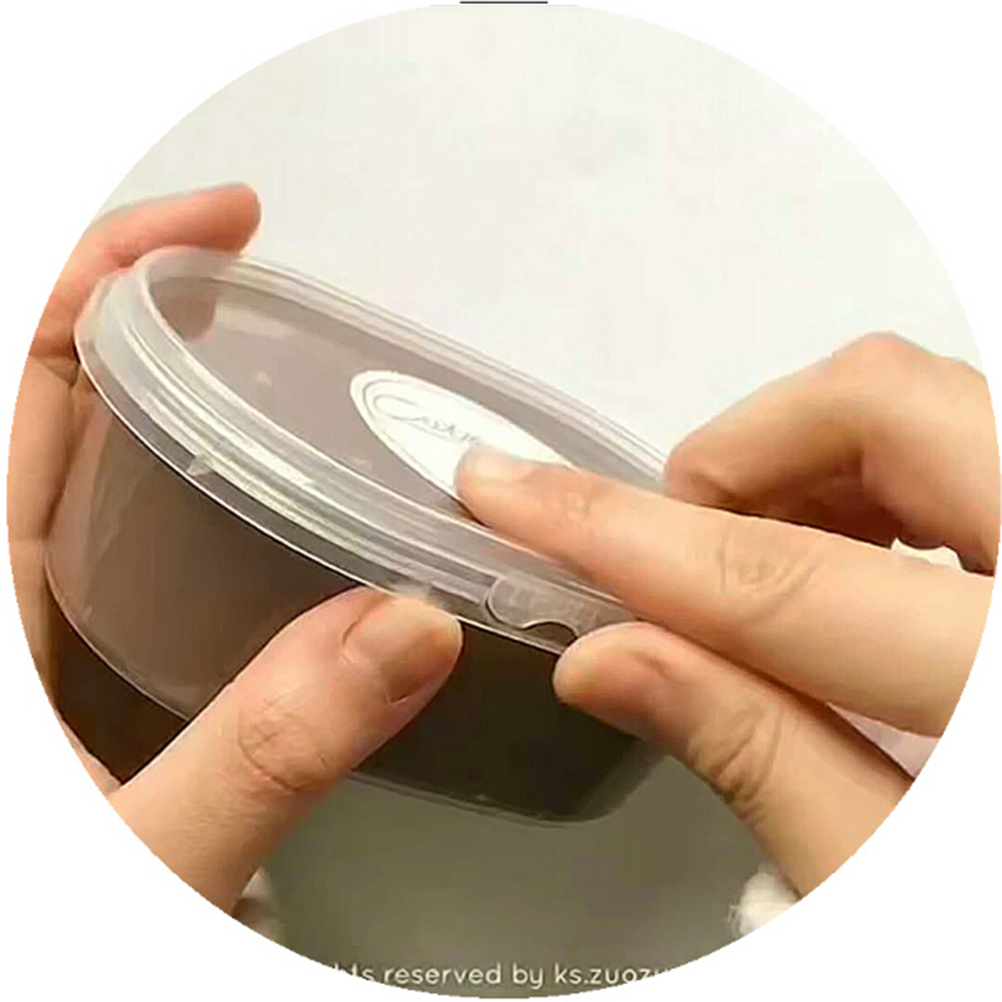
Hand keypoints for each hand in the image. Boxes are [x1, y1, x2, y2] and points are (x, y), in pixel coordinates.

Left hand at [8, 186, 460, 911]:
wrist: (28, 967)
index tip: (228, 224)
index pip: (20, 368)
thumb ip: (266, 749)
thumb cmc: (27, 939)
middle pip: (56, 392)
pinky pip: (118, 531)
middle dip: (157, 314)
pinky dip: (189, 489)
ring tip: (280, 377)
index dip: (112, 267)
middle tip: (272, 294)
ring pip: (90, 460)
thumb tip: (409, 629)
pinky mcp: (68, 660)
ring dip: (174, 396)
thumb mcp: (140, 853)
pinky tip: (262, 504)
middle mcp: (6, 586)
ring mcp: (34, 619)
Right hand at [457, 333, 996, 894]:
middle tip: (674, 553)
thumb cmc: (998, 925)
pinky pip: (959, 438)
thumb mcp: (887, 888)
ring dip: (799, 468)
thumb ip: (756, 759)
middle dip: (736, 459)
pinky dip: (862, 482)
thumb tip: (608, 656)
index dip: (619, 534)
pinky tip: (838, 569)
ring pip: (923, 401)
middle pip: (883, 402)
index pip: (781, 579)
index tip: (508, 490)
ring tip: (755, 575)